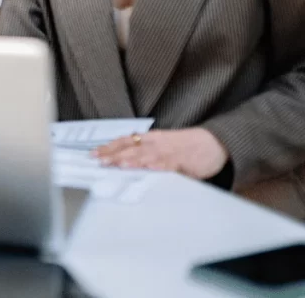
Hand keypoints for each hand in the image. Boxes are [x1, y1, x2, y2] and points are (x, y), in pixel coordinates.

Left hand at [92, 127, 228, 179]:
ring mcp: (168, 150)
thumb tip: (123, 163)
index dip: (109, 147)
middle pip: (131, 147)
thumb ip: (144, 154)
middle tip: (99, 160)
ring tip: (118, 164)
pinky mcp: (182, 159)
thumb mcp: (162, 148)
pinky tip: (149, 167)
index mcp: (150, 139)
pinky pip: (169, 162)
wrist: (214, 143)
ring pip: (147, 154)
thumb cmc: (186, 147)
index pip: (124, 141)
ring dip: (132, 159)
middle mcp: (156, 142)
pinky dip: (158, 164)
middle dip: (114, 154)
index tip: (94, 153)